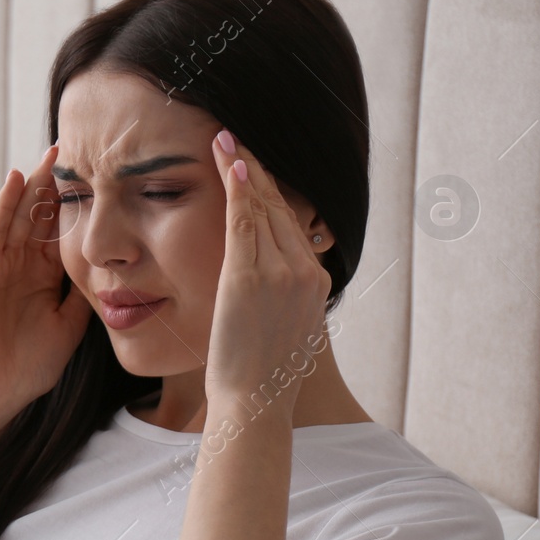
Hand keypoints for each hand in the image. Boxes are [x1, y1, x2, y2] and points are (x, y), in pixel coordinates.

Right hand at [0, 144, 92, 427]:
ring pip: (21, 215)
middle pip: (42, 217)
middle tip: (75, 152)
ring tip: (51, 154)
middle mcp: (23, 267)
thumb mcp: (69, 327)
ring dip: (35, 185)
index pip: (63, 234)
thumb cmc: (29, 367)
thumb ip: (82, 297)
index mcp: (44, 281)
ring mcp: (2, 264)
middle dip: (57, 186)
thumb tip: (108, 270)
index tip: (96, 180)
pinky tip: (18, 178)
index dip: (77, 208)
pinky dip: (5, 203)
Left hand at [204, 131, 330, 411]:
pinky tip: (230, 163)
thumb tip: (266, 288)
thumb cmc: (261, 376)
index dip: (271, 191)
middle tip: (237, 137)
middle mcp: (305, 271)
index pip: (292, 224)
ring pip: (261, 208)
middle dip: (257, 170)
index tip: (255, 165)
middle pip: (280, 208)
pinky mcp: (250, 277)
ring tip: (225, 139)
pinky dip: (237, 190)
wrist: (257, 402)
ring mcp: (280, 272)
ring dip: (242, 169)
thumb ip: (279, 299)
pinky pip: (244, 222)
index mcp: (315, 283)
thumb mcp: (283, 330)